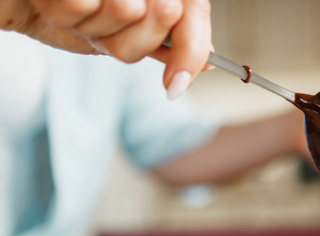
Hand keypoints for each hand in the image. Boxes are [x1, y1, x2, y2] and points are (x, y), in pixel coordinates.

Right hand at [1, 0, 211, 98]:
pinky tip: (56, 3)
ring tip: (79, 10)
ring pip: (126, 11)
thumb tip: (207, 60)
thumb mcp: (121, 35)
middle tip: (102, 27)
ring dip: (93, 26)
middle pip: (164, 15)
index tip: (174, 88)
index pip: (193, 11)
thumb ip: (167, 44)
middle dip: (128, 38)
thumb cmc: (69, 11)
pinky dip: (68, 13)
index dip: (191, 52)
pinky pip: (85, 4)